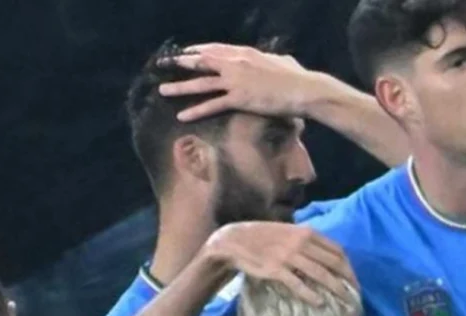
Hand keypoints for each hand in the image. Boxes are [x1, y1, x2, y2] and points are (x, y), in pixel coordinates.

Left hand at [160, 44, 328, 122]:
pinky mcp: (239, 98)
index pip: (215, 49)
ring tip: (163, 90)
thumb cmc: (297, 77)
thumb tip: (277, 58)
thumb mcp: (282, 61)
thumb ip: (272, 58)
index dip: (198, 51)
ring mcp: (235, 81)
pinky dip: (196, 111)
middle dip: (181, 63)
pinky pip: (213, 105)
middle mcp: (236, 63)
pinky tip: (182, 116)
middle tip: (164, 64)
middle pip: (202, 61)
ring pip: (201, 83)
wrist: (303, 90)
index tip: (185, 53)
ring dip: (180, 86)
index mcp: (245, 52)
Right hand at [202, 222, 355, 303]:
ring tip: (344, 300)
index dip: (348, 266)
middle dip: (347, 278)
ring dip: (335, 288)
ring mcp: (289, 256)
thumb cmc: (262, 238)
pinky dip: (311, 294)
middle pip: (333, 262)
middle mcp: (301, 242)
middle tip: (354, 293)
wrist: (234, 241)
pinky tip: (320, 303)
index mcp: (306, 232)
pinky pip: (298, 284)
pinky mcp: (276, 270)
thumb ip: (306, 240)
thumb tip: (323, 253)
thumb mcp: (288, 232)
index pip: (336, 249)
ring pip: (320, 273)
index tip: (353, 279)